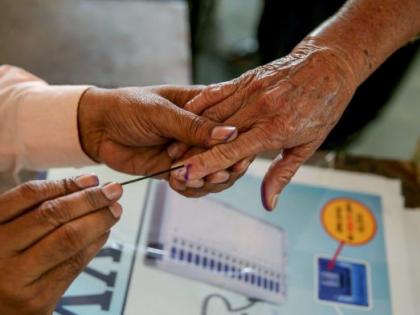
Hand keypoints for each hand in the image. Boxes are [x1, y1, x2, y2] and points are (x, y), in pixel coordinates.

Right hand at [0, 175, 121, 313]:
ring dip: (99, 220)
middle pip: (53, 214)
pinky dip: (95, 244)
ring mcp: (16, 278)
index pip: (29, 195)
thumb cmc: (6, 265)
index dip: (66, 184)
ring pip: (68, 238)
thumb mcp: (8, 233)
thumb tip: (87, 188)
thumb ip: (36, 212)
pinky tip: (104, 232)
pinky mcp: (36, 300)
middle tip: (113, 191)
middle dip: (90, 199)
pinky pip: (74, 264)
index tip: (92, 180)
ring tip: (114, 210)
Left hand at [78, 85, 237, 178]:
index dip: (238, 144)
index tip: (238, 157)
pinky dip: (190, 188)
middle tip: (216, 174)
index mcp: (203, 107)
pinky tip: (178, 183)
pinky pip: (192, 184)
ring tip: (193, 180)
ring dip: (207, 180)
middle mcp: (200, 131)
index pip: (232, 125)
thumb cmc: (127, 107)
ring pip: (212, 172)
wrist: (96, 127)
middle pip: (227, 154)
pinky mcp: (175, 169)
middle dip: (223, 167)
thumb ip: (193, 126)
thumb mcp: (160, 112)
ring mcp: (189, 152)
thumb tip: (230, 134)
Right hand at [170, 42, 357, 209]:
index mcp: (275, 129)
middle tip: (170, 167)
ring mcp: (250, 91)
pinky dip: (199, 105)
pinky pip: (216, 92)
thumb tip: (268, 203)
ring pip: (211, 114)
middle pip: (214, 135)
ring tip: (172, 148)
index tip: (184, 176)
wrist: (330, 64)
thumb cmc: (323, 107)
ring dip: (189, 132)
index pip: (231, 152)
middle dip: (190, 153)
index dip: (205, 165)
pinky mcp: (246, 78)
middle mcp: (259, 109)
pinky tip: (184, 116)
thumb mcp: (309, 145)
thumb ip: (282, 174)